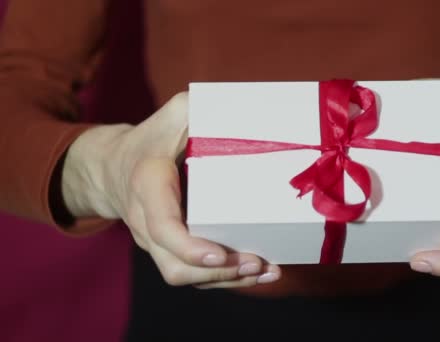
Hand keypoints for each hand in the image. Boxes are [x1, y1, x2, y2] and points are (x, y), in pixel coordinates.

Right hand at [61, 93, 280, 287]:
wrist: (112, 168)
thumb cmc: (147, 141)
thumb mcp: (170, 116)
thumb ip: (197, 108)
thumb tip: (241, 106)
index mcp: (148, 189)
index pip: (162, 226)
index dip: (188, 245)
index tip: (218, 253)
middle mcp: (147, 223)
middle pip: (175, 265)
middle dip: (218, 272)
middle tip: (257, 263)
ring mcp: (156, 242)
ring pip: (184, 275)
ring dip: (226, 280)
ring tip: (266, 271)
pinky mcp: (169, 250)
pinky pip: (191, 273)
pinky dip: (223, 279)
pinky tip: (257, 273)